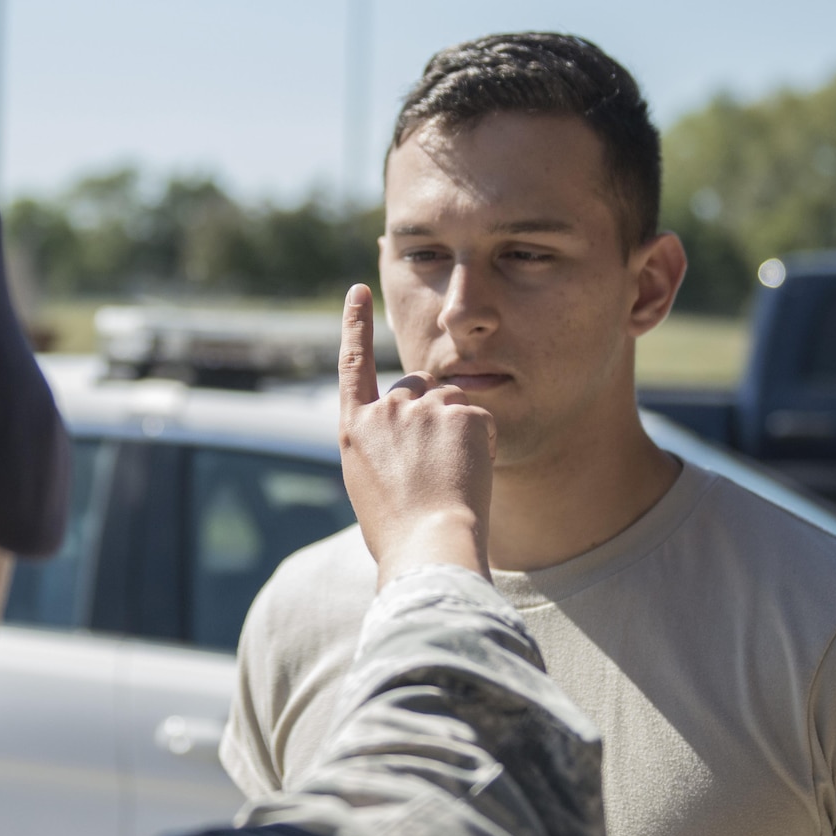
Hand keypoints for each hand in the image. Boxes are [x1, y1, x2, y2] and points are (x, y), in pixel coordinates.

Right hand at [337, 284, 494, 583]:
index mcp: (356, 428)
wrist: (428, 545)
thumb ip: (384, 444)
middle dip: (430, 411)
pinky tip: (469, 474)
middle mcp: (387, 409)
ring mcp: (426, 409)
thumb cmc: (398, 531)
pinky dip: (482, 443)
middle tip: (436, 463)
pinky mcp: (465, 414)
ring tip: (451, 475)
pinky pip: (480, 418)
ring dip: (457, 428)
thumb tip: (409, 436)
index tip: (359, 290)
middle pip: (417, 387)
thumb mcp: (371, 483)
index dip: (356, 324)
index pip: (353, 362)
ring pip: (452, 402)